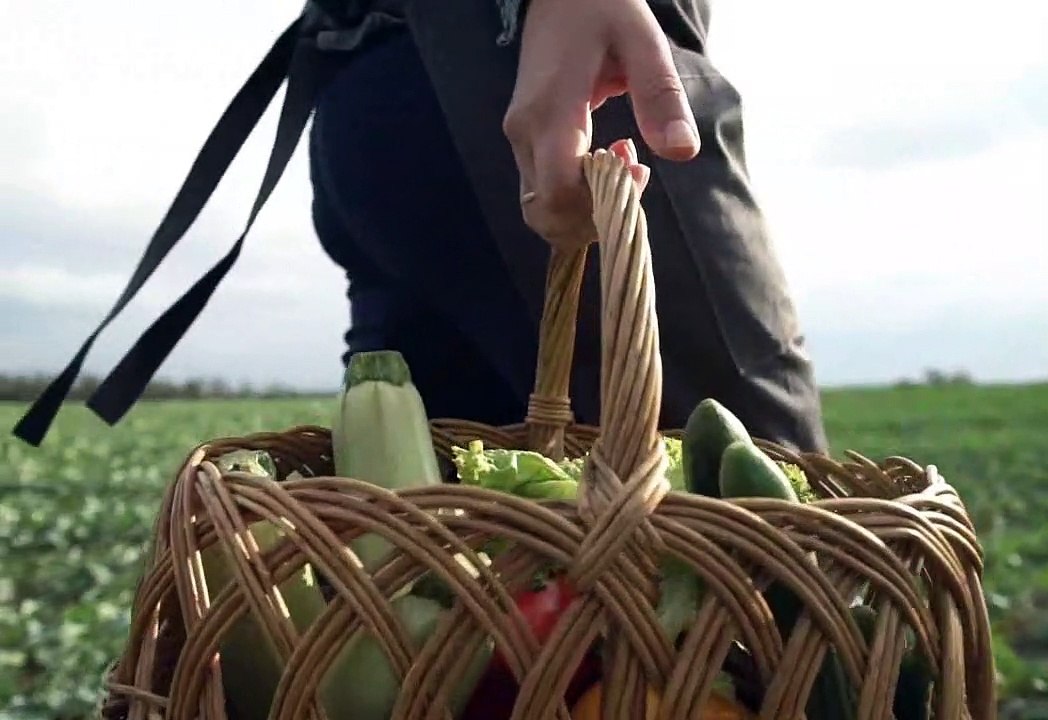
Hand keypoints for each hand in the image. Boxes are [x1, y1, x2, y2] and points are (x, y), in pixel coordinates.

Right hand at [503, 0, 699, 250]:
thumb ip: (660, 97)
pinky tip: (606, 161)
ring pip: (541, 208)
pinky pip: (542, 191)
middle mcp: (525, 133)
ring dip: (585, 207)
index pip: (560, 193)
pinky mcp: (524, 140)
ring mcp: (520, 139)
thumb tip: (683, 151)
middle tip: (635, 175)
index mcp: (550, 112)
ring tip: (623, 167)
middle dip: (595, 214)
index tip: (639, 173)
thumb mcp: (641, 41)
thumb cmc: (601, 7)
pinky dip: (574, 195)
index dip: (601, 204)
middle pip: (548, 212)